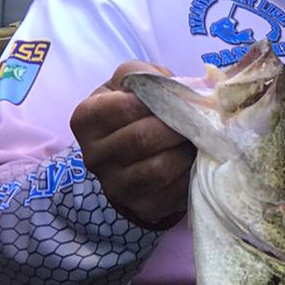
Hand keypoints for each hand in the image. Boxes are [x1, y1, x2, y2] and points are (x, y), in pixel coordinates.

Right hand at [71, 62, 195, 228]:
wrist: (132, 157)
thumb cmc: (134, 111)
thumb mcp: (130, 85)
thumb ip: (146, 76)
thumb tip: (175, 88)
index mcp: (86, 119)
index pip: (123, 107)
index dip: (156, 100)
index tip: (177, 98)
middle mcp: (93, 155)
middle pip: (141, 138)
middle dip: (176, 126)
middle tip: (197, 119)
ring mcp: (115, 186)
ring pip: (158, 168)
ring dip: (186, 151)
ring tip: (198, 139)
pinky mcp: (140, 208)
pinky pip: (173, 193)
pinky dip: (192, 174)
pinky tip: (197, 161)